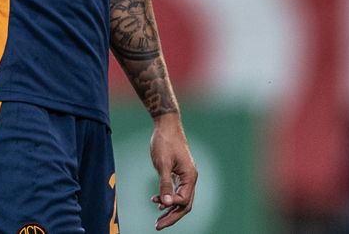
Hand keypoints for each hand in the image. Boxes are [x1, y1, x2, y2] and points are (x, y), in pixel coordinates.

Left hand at [150, 114, 196, 229]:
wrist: (166, 124)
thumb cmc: (165, 141)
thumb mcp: (163, 163)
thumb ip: (165, 184)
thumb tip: (167, 203)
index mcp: (190, 175)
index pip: (184, 200)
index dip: (172, 207)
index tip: (158, 208)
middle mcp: (190, 178)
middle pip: (185, 204)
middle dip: (172, 216)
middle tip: (158, 226)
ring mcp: (185, 176)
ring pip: (181, 199)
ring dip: (170, 209)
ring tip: (157, 219)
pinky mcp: (179, 173)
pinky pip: (176, 191)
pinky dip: (168, 198)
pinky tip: (157, 201)